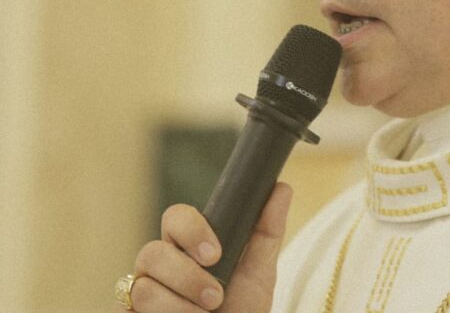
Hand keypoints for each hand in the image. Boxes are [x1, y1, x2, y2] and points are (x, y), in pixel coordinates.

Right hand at [117, 182, 291, 311]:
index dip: (190, 229)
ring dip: (179, 305)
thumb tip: (282, 187)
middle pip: (152, 251)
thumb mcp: (259, 273)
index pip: (175, 217)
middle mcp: (160, 266)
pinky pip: (128, 307)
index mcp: (187, 245)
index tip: (215, 253)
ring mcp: (141, 292)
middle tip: (215, 297)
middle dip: (186, 275)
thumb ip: (267, 232)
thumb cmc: (242, 310)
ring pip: (142, 286)